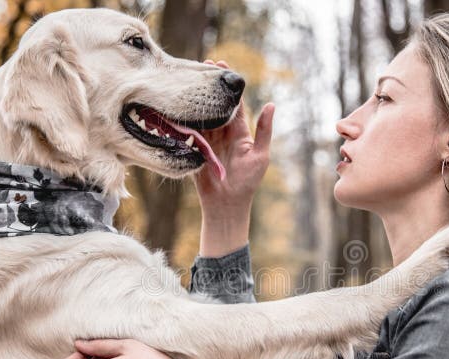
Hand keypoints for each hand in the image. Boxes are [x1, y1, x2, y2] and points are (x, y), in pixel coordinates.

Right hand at [195, 59, 273, 256]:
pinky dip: (182, 118)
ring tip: (188, 77)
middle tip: (202, 64)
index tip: (222, 65)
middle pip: (214, 105)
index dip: (227, 86)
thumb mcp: (259, 155)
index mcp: (238, 132)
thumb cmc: (247, 182)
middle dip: (208, 86)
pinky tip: (177, 102)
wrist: (226, 205)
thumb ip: (263, 130)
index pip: (233, 104)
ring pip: (200, 115)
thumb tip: (271, 104)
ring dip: (195, 98)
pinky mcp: (193, 149)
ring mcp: (206, 141)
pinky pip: (187, 131)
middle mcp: (221, 134)